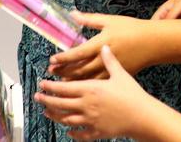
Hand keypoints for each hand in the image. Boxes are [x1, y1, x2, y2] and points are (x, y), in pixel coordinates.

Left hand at [36, 46, 161, 140]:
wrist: (142, 115)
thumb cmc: (132, 94)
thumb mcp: (121, 73)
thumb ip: (110, 60)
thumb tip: (104, 47)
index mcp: (90, 89)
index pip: (64, 87)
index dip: (50, 86)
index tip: (42, 84)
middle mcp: (86, 105)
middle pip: (60, 104)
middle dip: (47, 100)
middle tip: (38, 97)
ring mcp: (90, 120)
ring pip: (66, 119)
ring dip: (54, 116)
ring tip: (46, 112)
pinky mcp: (96, 132)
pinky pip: (80, 134)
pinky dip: (71, 133)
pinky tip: (68, 131)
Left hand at [49, 12, 154, 80]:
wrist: (153, 43)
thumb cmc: (132, 29)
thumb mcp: (110, 21)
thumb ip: (89, 19)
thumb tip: (73, 14)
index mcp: (101, 44)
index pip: (77, 53)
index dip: (63, 57)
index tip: (52, 59)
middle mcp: (104, 60)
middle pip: (79, 69)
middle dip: (63, 71)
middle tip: (51, 72)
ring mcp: (111, 71)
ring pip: (87, 80)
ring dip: (72, 82)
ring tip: (60, 81)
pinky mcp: (117, 77)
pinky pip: (98, 85)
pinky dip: (87, 87)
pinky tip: (79, 87)